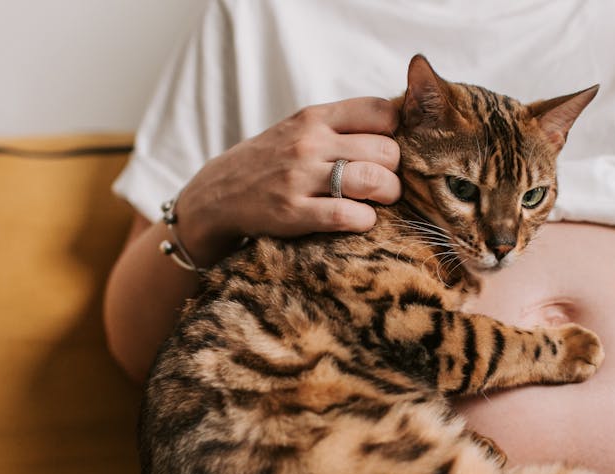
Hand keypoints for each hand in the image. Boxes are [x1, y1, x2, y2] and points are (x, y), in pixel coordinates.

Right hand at [175, 97, 401, 264]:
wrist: (218, 194)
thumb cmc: (271, 162)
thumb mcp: (298, 129)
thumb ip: (339, 125)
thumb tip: (396, 127)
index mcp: (314, 117)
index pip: (380, 111)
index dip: (395, 133)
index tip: (388, 151)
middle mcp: (308, 142)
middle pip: (385, 150)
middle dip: (395, 170)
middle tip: (386, 183)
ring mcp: (299, 177)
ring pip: (372, 180)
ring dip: (387, 195)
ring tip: (380, 202)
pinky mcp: (291, 212)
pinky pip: (346, 215)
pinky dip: (365, 220)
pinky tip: (361, 221)